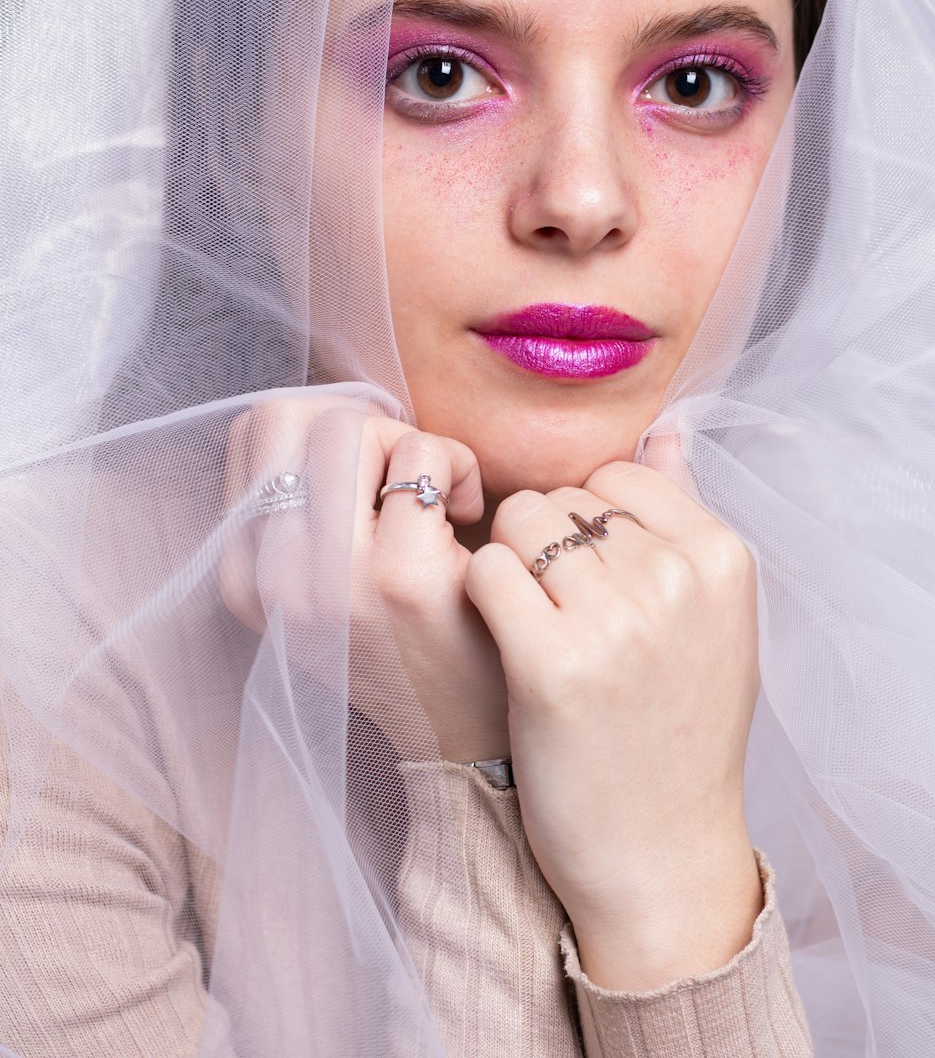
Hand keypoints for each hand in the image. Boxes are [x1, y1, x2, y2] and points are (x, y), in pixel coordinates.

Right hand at [220, 397, 509, 761]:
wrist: (462, 739)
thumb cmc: (403, 641)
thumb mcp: (321, 586)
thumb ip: (307, 508)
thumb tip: (331, 413)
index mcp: (246, 577)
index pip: (255, 432)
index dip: (320, 426)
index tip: (365, 472)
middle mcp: (273, 580)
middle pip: (291, 416)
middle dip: (360, 424)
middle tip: (401, 474)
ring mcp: (332, 580)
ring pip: (350, 426)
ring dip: (406, 441)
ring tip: (436, 492)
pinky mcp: (402, 578)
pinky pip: (422, 456)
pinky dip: (455, 463)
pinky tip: (469, 510)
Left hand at [464, 458, 763, 989]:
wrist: (661, 855)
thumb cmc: (680, 730)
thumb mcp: (712, 617)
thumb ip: (686, 514)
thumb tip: (667, 427)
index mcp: (722, 558)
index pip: (619, 475)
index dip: (588, 522)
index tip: (591, 580)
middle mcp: (676, 579)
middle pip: (564, 499)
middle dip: (546, 542)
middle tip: (559, 614)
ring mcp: (616, 621)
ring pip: (519, 523)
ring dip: (509, 567)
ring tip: (533, 628)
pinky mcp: (551, 664)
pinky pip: (487, 571)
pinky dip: (482, 597)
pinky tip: (503, 640)